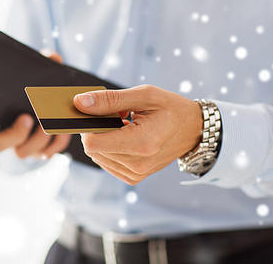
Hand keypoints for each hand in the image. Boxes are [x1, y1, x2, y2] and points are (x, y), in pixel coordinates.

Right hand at [0, 49, 71, 158]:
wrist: (52, 100)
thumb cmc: (33, 86)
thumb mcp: (35, 73)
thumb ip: (40, 63)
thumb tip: (52, 57)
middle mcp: (1, 135)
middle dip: (13, 134)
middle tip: (27, 118)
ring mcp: (19, 146)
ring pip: (21, 153)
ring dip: (36, 140)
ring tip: (49, 123)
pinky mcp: (39, 151)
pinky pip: (45, 154)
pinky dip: (56, 143)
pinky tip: (63, 130)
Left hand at [73, 85, 202, 184]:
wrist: (193, 129)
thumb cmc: (170, 108)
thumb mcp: (143, 95)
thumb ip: (109, 100)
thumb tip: (80, 103)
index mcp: (142, 143)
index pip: (93, 143)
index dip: (87, 126)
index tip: (94, 111)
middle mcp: (138, 164)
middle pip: (93, 149)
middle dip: (97, 129)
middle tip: (116, 114)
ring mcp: (136, 173)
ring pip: (97, 156)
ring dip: (104, 138)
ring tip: (124, 125)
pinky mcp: (133, 177)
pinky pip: (106, 162)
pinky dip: (110, 148)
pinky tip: (125, 137)